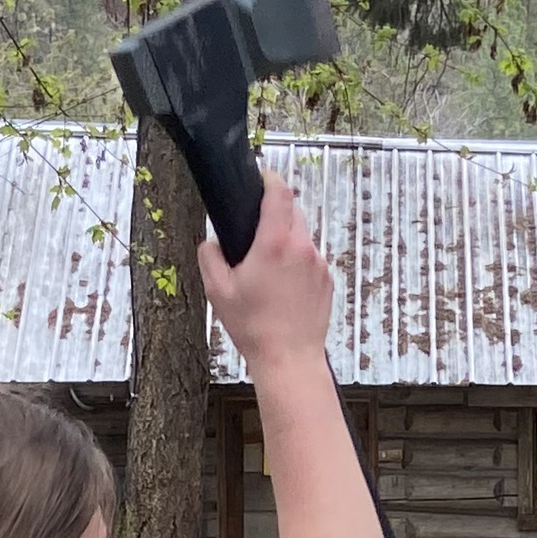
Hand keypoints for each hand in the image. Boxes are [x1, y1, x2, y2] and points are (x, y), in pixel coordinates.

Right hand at [199, 168, 334, 374]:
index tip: (262, 178)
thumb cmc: (253, 327)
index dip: (269, 178)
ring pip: (302, 236)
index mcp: (274, 243)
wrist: (289, 358)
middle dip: (275, 214)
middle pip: (292, 211)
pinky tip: (283, 288)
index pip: (279, 192)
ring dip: (286, 241)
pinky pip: (311, 259)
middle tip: (256, 234)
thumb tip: (212, 243)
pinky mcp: (327, 279)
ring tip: (268, 269)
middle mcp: (301, 247)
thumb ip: (209, 257)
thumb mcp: (217, 291)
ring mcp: (318, 263)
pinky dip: (297, 263)